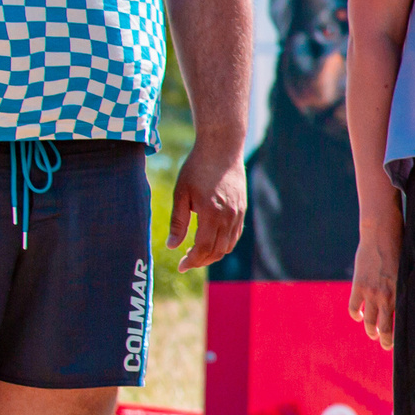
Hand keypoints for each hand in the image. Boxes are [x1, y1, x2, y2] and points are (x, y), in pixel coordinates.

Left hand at [170, 138, 246, 271]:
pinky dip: (224, 244)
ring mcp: (238, 214)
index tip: (180, 266)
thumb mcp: (181, 193)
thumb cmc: (197, 168)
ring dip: (213, 254)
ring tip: (197, 253)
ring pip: (228, 246)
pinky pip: (235, 235)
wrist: (222, 148)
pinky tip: (211, 241)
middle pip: (216, 251)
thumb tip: (172, 246)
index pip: (203, 248)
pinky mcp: (242, 209)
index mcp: (211, 214)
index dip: (191, 261)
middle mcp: (228, 217)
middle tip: (186, 262)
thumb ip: (178, 222)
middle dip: (200, 261)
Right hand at [347, 210, 401, 349]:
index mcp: (401, 294)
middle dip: (385, 340)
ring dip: (370, 330)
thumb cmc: (401, 248)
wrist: (381, 234)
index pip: (400, 323)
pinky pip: (353, 308)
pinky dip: (356, 315)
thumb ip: (408, 286)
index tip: (401, 344)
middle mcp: (386, 297)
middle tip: (386, 345)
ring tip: (373, 334)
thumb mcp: (409, 270)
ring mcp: (370, 292)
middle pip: (384, 328)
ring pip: (368, 321)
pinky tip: (359, 317)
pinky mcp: (358, 286)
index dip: (399, 337)